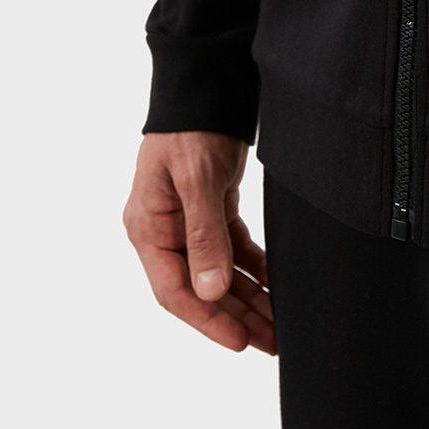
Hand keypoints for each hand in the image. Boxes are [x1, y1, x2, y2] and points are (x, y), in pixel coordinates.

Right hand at [123, 131, 275, 354]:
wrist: (205, 84)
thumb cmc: (191, 128)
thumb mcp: (195, 180)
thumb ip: (204, 235)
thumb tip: (210, 291)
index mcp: (148, 229)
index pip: (176, 291)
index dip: (208, 321)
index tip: (240, 342)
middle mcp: (165, 232)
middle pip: (201, 289)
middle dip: (237, 317)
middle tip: (273, 343)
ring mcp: (188, 222)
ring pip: (220, 273)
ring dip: (249, 298)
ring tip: (279, 325)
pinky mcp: (212, 208)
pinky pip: (233, 249)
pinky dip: (254, 267)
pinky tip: (277, 284)